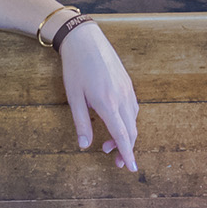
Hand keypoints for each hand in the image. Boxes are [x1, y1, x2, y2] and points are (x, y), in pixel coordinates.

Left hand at [56, 19, 139, 171]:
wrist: (85, 38)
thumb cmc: (75, 67)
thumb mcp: (73, 97)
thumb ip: (81, 122)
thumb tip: (84, 146)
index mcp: (107, 102)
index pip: (122, 135)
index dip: (127, 154)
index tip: (132, 168)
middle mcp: (121, 96)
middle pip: (131, 130)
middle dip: (126, 149)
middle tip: (115, 162)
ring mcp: (126, 88)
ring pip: (133, 119)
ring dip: (125, 135)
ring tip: (108, 143)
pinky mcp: (127, 82)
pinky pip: (132, 107)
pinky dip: (128, 121)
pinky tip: (116, 122)